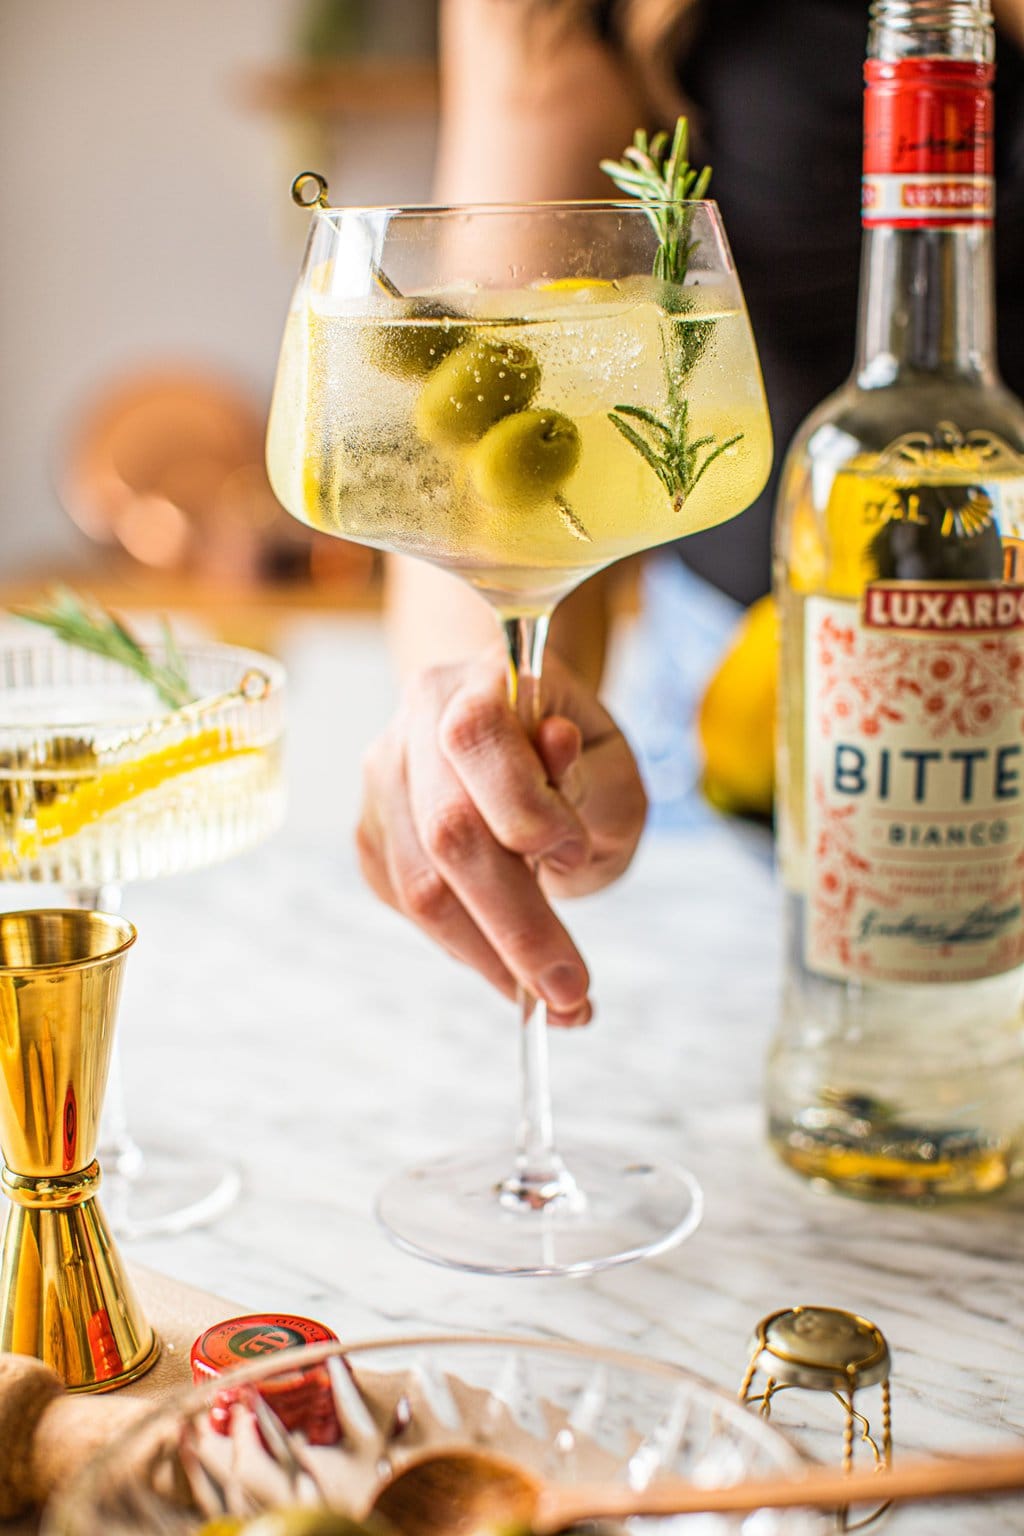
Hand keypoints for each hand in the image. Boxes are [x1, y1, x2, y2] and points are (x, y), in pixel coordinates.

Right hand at [357, 645, 647, 1024]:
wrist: (519, 736)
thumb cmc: (575, 754)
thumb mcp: (609, 757)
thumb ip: (588, 769)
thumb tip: (555, 749)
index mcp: (478, 680)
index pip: (477, 739)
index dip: (528, 810)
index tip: (576, 856)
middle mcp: (414, 723)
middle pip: (446, 831)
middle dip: (515, 924)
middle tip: (572, 992)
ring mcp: (382, 781)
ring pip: (420, 884)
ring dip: (490, 954)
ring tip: (550, 998)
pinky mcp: (373, 835)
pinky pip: (408, 905)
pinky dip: (465, 948)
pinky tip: (509, 966)